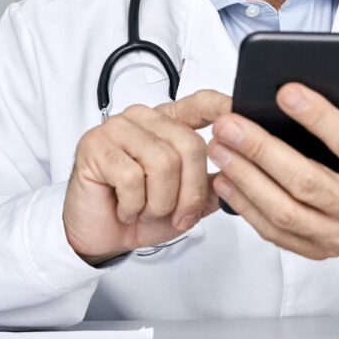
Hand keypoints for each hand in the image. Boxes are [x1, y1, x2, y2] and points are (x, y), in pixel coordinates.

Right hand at [63, 89, 231, 264]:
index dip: (223, 109)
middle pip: (189, 144)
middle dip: (189, 192)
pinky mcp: (95, 145)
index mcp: (168, 123)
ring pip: (162, 162)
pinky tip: (125, 208)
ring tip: (145, 211)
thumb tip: (239, 171)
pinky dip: (133, 205)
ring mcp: (118, 128)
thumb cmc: (140, 213)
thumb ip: (212, 184)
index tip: (243, 120)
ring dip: (159, 202)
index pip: (201, 104)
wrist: (101, 235)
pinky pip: (131, 177)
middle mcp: (144, 119)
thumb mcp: (187, 203)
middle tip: (177, 215)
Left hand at [208, 83, 338, 260]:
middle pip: (306, 182)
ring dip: (245, 178)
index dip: (318, 117)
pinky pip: (274, 233)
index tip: (286, 91)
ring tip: (220, 147)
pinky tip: (225, 179)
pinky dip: (245, 206)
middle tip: (230, 123)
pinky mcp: (316, 249)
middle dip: (262, 150)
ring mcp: (336, 235)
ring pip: (284, 211)